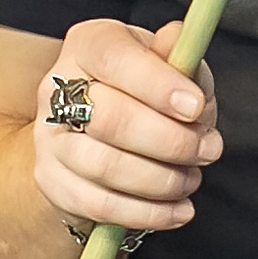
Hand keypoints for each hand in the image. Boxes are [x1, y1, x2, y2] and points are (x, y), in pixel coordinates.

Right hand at [36, 16, 220, 236]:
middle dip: (170, 141)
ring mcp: (50, 138)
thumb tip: (182, 48)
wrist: (89, 132)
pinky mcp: (52, 182)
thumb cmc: (138, 91)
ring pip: (105, 167)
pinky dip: (148, 213)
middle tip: (207, 150)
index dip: (158, 84)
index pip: (114, 59)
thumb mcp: (161, 62)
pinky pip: (101, 205)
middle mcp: (57, 88)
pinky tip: (177, 209)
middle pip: (109, 118)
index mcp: (87, 45)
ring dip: (162, 180)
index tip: (196, 108)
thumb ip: (177, 55)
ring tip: (191, 178)